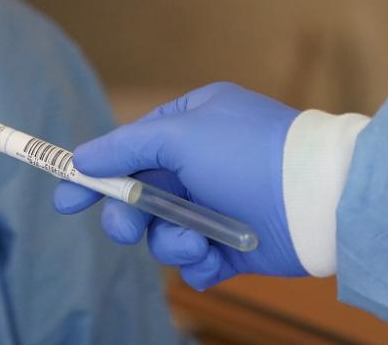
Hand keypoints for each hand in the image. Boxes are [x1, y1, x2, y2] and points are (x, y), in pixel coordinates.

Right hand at [54, 83, 306, 289]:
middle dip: (128, 217)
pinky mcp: (234, 244)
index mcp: (191, 124)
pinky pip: (194, 260)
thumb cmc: (251, 154)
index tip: (64, 199)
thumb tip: (83, 158)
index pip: (129, 148)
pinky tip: (215, 259)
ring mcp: (218, 205)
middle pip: (138, 197)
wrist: (323, 201)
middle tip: (125, 230)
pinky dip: (199, 263)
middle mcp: (202, 163)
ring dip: (172, 242)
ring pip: (163, 233)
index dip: (94, 174)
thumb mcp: (180, 135)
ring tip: (197, 244)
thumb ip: (125, 147)